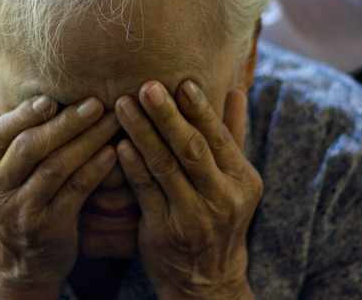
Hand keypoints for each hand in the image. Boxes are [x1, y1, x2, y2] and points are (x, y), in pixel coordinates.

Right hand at [0, 73, 118, 298]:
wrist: (15, 264)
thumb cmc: (7, 200)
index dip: (26, 113)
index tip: (53, 96)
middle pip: (29, 147)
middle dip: (65, 122)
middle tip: (96, 101)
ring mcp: (20, 212)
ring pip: (56, 167)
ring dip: (87, 141)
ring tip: (113, 120)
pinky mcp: (48, 229)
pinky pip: (75, 192)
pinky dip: (94, 170)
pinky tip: (113, 152)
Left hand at [114, 80, 260, 299]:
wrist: (208, 282)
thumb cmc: (219, 220)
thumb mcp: (236, 182)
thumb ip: (233, 135)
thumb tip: (237, 91)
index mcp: (242, 180)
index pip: (219, 137)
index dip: (200, 109)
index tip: (182, 82)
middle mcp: (222, 198)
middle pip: (191, 149)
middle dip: (167, 115)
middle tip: (146, 86)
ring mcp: (193, 217)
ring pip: (165, 167)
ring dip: (142, 133)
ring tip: (122, 105)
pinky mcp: (165, 231)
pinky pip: (146, 193)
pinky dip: (133, 167)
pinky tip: (118, 145)